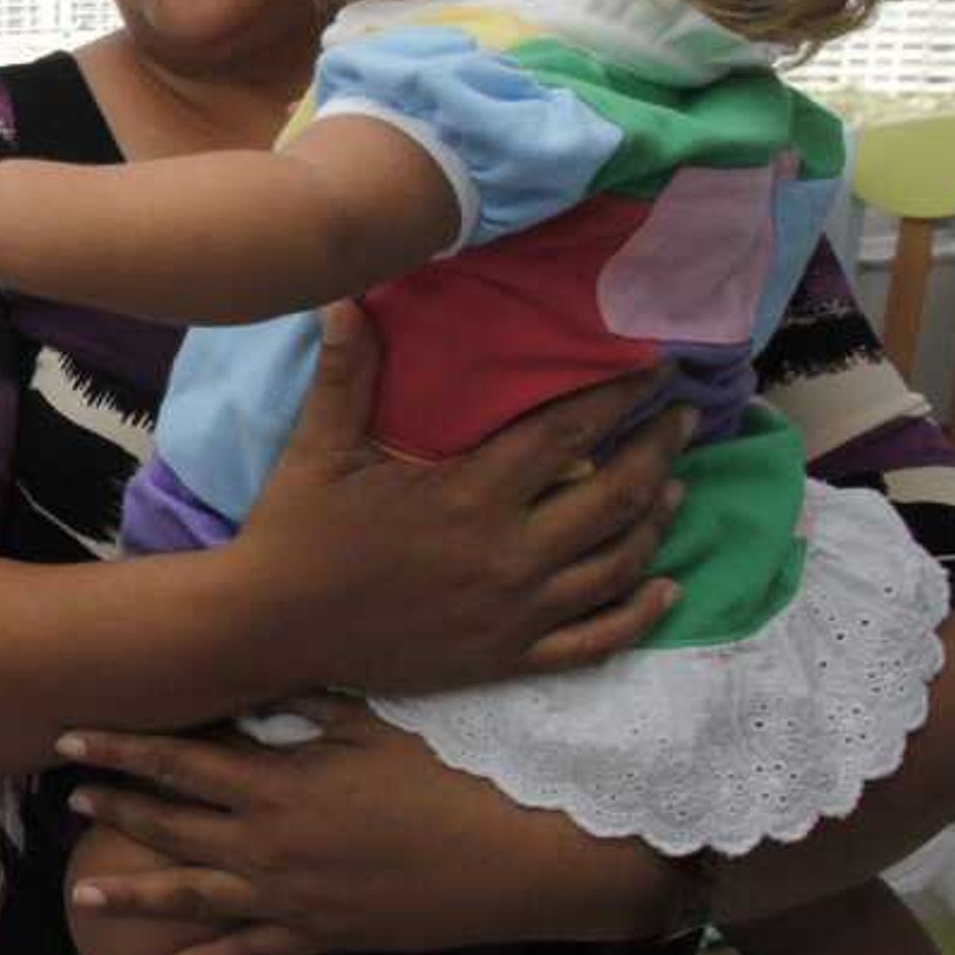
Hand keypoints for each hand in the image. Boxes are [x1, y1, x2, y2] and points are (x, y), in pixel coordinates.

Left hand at [52, 695, 685, 954]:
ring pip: (194, 895)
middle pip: (172, 824)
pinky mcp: (324, 935)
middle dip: (117, 810)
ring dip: (136, 892)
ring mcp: (293, 895)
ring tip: (84, 892)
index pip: (179, 759)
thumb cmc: (451, 779)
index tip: (70, 736)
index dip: (121, 746)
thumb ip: (309, 704)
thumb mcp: (375, 726)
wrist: (511, 857)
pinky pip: (254, 953)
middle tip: (67, 800)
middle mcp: (271, 842)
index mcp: (281, 782)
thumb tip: (261, 672)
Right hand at [233, 304, 690, 695]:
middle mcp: (507, 555)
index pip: (568, 433)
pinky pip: (596, 640)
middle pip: (615, 497)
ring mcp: (514, 613)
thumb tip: (348, 296)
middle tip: (683, 420)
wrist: (271, 630)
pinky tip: (667, 588)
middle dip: (659, 452)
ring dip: (657, 521)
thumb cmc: (296, 534)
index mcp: (468, 495)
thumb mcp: (318, 448)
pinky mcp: (507, 657)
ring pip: (617, 564)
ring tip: (676, 487)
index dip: (620, 397)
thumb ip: (347, 374)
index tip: (656, 370)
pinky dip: (640, 614)